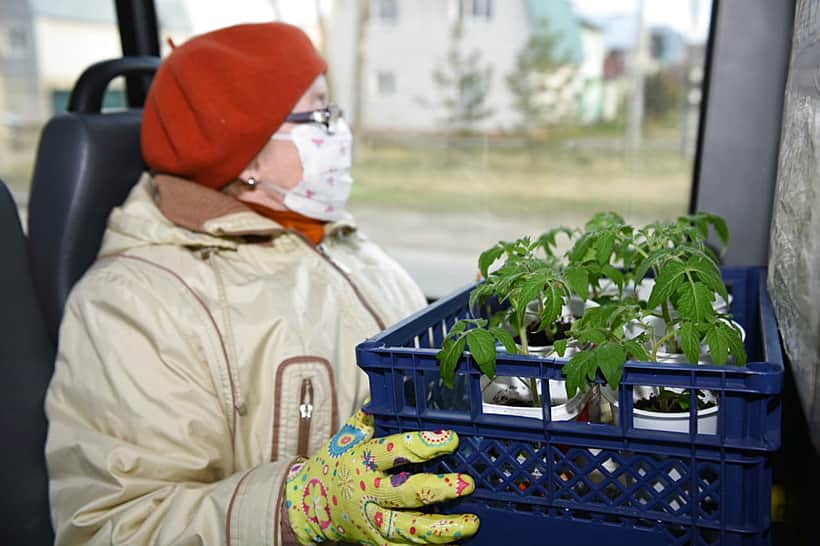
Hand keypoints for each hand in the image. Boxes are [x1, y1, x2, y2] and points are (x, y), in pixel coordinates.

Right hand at [284, 408, 478, 544]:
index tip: (451, 439)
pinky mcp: (376, 542)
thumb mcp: (345, 438)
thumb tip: (384, 393)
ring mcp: (372, 521)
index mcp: (362, 460)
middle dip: (440, 489)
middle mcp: (368, 492)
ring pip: (411, 529)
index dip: (425, 444)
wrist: (306, 506)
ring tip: (471, 524)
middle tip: (466, 484)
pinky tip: (454, 543)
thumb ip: (367, 418)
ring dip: (444, 529)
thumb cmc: (332, 466)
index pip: (396, 450)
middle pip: (407, 493)